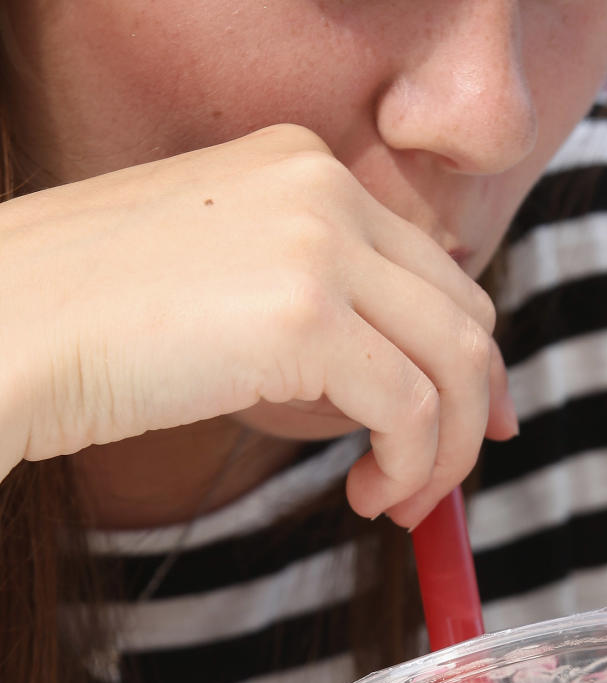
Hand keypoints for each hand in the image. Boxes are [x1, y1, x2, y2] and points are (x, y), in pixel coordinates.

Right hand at [0, 124, 514, 521]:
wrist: (5, 325)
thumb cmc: (93, 324)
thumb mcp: (227, 285)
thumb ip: (316, 304)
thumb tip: (403, 383)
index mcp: (305, 167)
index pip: (435, 267)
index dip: (469, 357)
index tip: (473, 422)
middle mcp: (324, 187)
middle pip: (463, 311)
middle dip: (471, 410)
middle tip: (434, 484)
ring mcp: (319, 245)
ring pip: (455, 362)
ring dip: (446, 452)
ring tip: (396, 503)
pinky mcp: (306, 317)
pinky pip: (413, 409)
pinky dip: (410, 468)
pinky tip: (367, 498)